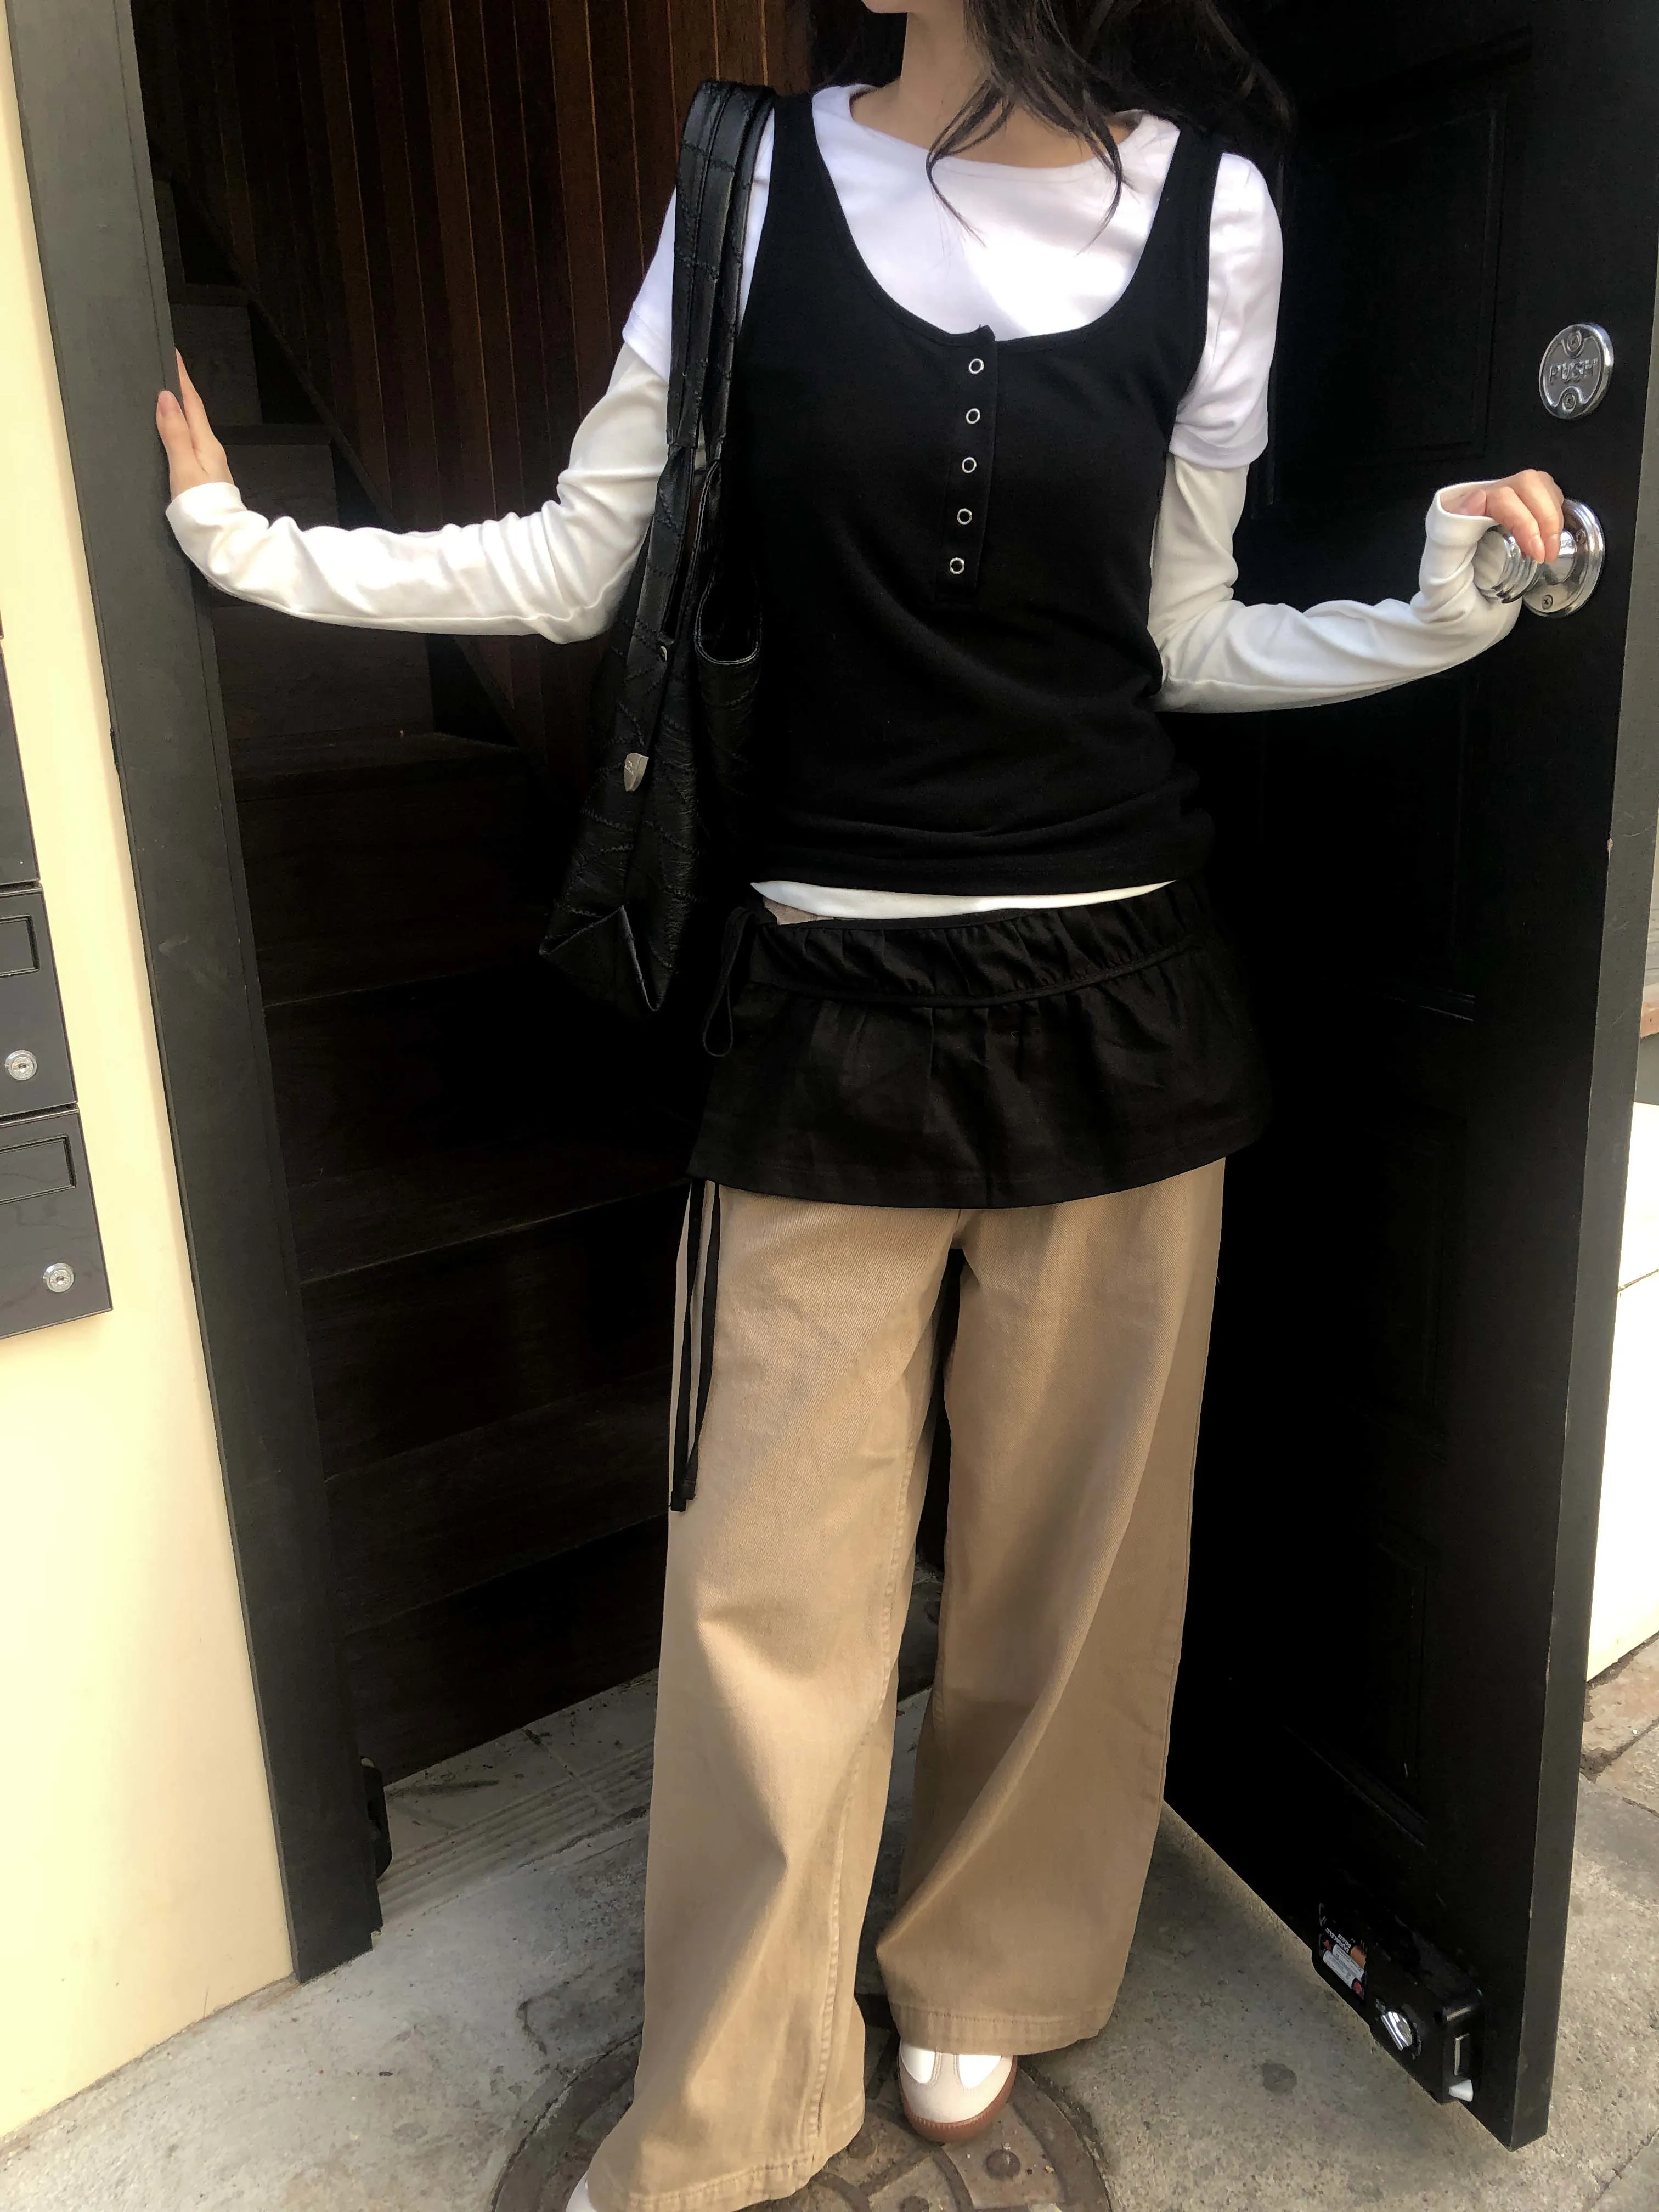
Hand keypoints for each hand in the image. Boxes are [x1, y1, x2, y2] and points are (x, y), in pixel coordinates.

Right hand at [155, 352, 233, 499]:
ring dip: (179, 411)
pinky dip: (180, 431)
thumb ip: (175, 434)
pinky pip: (190, 444)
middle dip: (179, 391)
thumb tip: (167, 397)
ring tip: (163, 396)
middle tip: (164, 369)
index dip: (182, 379)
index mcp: (206, 444)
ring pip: (192, 429)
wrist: (221, 542)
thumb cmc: (202, 508)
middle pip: (193, 413)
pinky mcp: (205, 479)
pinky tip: (171, 432)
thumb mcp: (184, 468)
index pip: (192, 403)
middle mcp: (211, 451)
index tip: (173, 354)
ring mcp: (210, 466)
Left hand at [1442, 469, 1563, 564]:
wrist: (1449, 572)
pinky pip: (1546, 492)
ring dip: (1554, 515)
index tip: (1536, 554)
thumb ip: (1451, 533)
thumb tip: (1477, 500)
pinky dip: (1555, 511)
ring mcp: (1507, 493)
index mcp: (1467, 504)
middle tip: (1549, 555)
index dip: (1525, 523)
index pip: (1504, 498)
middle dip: (1547, 518)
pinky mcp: (1521, 501)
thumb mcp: (1442, 561)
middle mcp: (1489, 491)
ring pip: (1540, 483)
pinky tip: (1551, 535)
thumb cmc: (1448, 569)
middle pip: (1529, 482)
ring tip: (1552, 548)